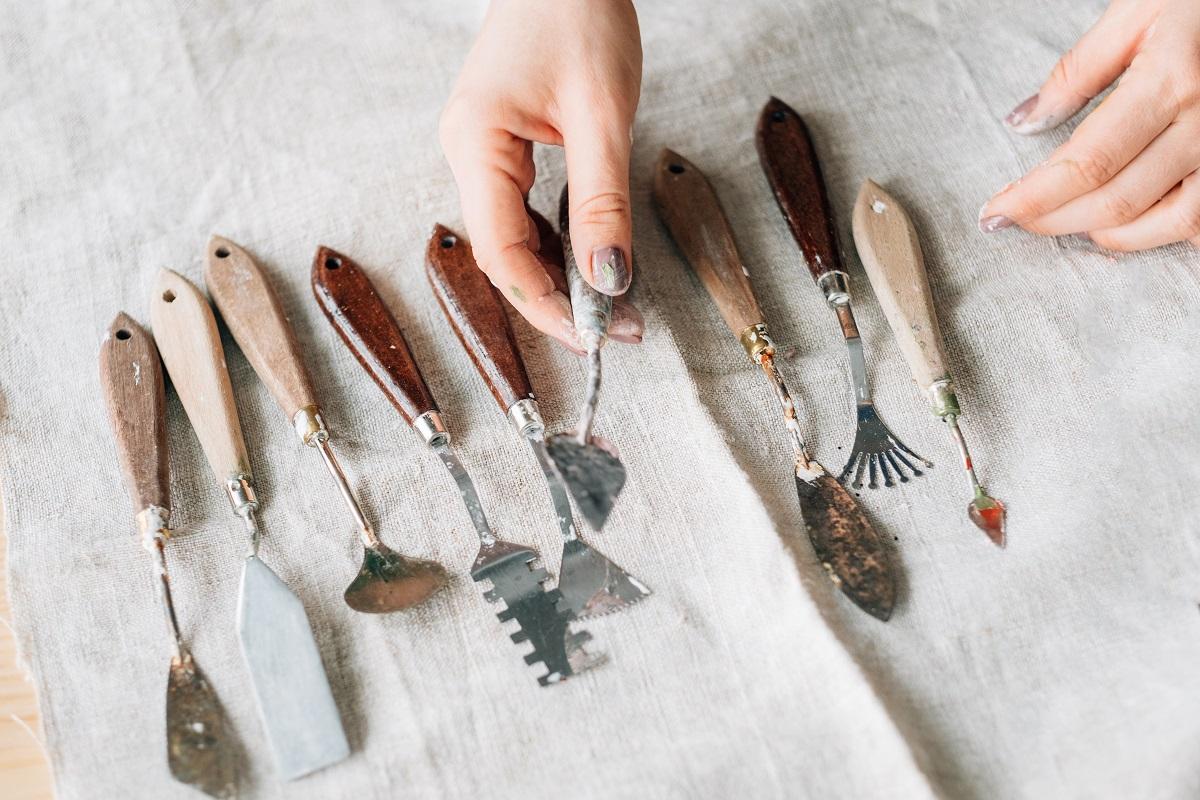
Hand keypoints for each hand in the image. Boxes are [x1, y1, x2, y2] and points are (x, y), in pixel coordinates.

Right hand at [439, 0, 643, 349]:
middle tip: (612, 328)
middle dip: (555, 298)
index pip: (502, 251)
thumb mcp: (602, 114)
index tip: (591, 335)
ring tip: (607, 304)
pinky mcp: (502, 146)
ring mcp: (481, 150)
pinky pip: (521, 213)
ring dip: (557, 275)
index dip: (544, 303)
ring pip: (512, 237)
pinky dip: (555, 243)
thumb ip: (603, 203)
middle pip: (503, 253)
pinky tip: (586, 261)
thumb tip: (609, 278)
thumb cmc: (576, 15)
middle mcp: (467, 152)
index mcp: (475, 143)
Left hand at [979, 0, 1199, 250]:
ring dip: (1109, 234)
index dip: (1033, 198)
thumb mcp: (1137, 12)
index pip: (1086, 163)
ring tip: (1070, 220)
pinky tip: (1133, 222)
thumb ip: (1077, 71)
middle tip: (1016, 221)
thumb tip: (1024, 122)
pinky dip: (1167, 231)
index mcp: (1171, 81)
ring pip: (1168, 222)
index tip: (995, 213)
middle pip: (1117, 201)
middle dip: (1054, 221)